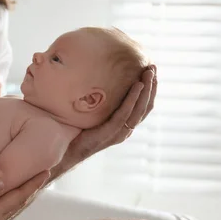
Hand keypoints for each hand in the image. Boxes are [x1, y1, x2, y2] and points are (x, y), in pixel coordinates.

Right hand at [0, 170, 50, 219]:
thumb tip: (2, 181)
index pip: (17, 197)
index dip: (31, 184)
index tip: (44, 172)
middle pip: (18, 204)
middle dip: (31, 190)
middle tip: (43, 176)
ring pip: (10, 209)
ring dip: (22, 197)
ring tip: (30, 187)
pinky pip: (1, 213)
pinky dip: (10, 204)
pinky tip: (7, 201)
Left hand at [49, 65, 156, 180]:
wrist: (67, 152)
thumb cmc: (77, 133)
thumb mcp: (93, 116)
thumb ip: (100, 105)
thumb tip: (97, 81)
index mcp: (124, 126)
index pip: (144, 107)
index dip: (150, 90)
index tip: (152, 73)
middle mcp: (126, 130)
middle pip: (146, 106)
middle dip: (152, 86)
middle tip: (153, 67)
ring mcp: (120, 132)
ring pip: (140, 109)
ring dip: (146, 89)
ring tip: (148, 73)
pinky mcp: (111, 132)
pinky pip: (125, 113)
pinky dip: (133, 98)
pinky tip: (137, 85)